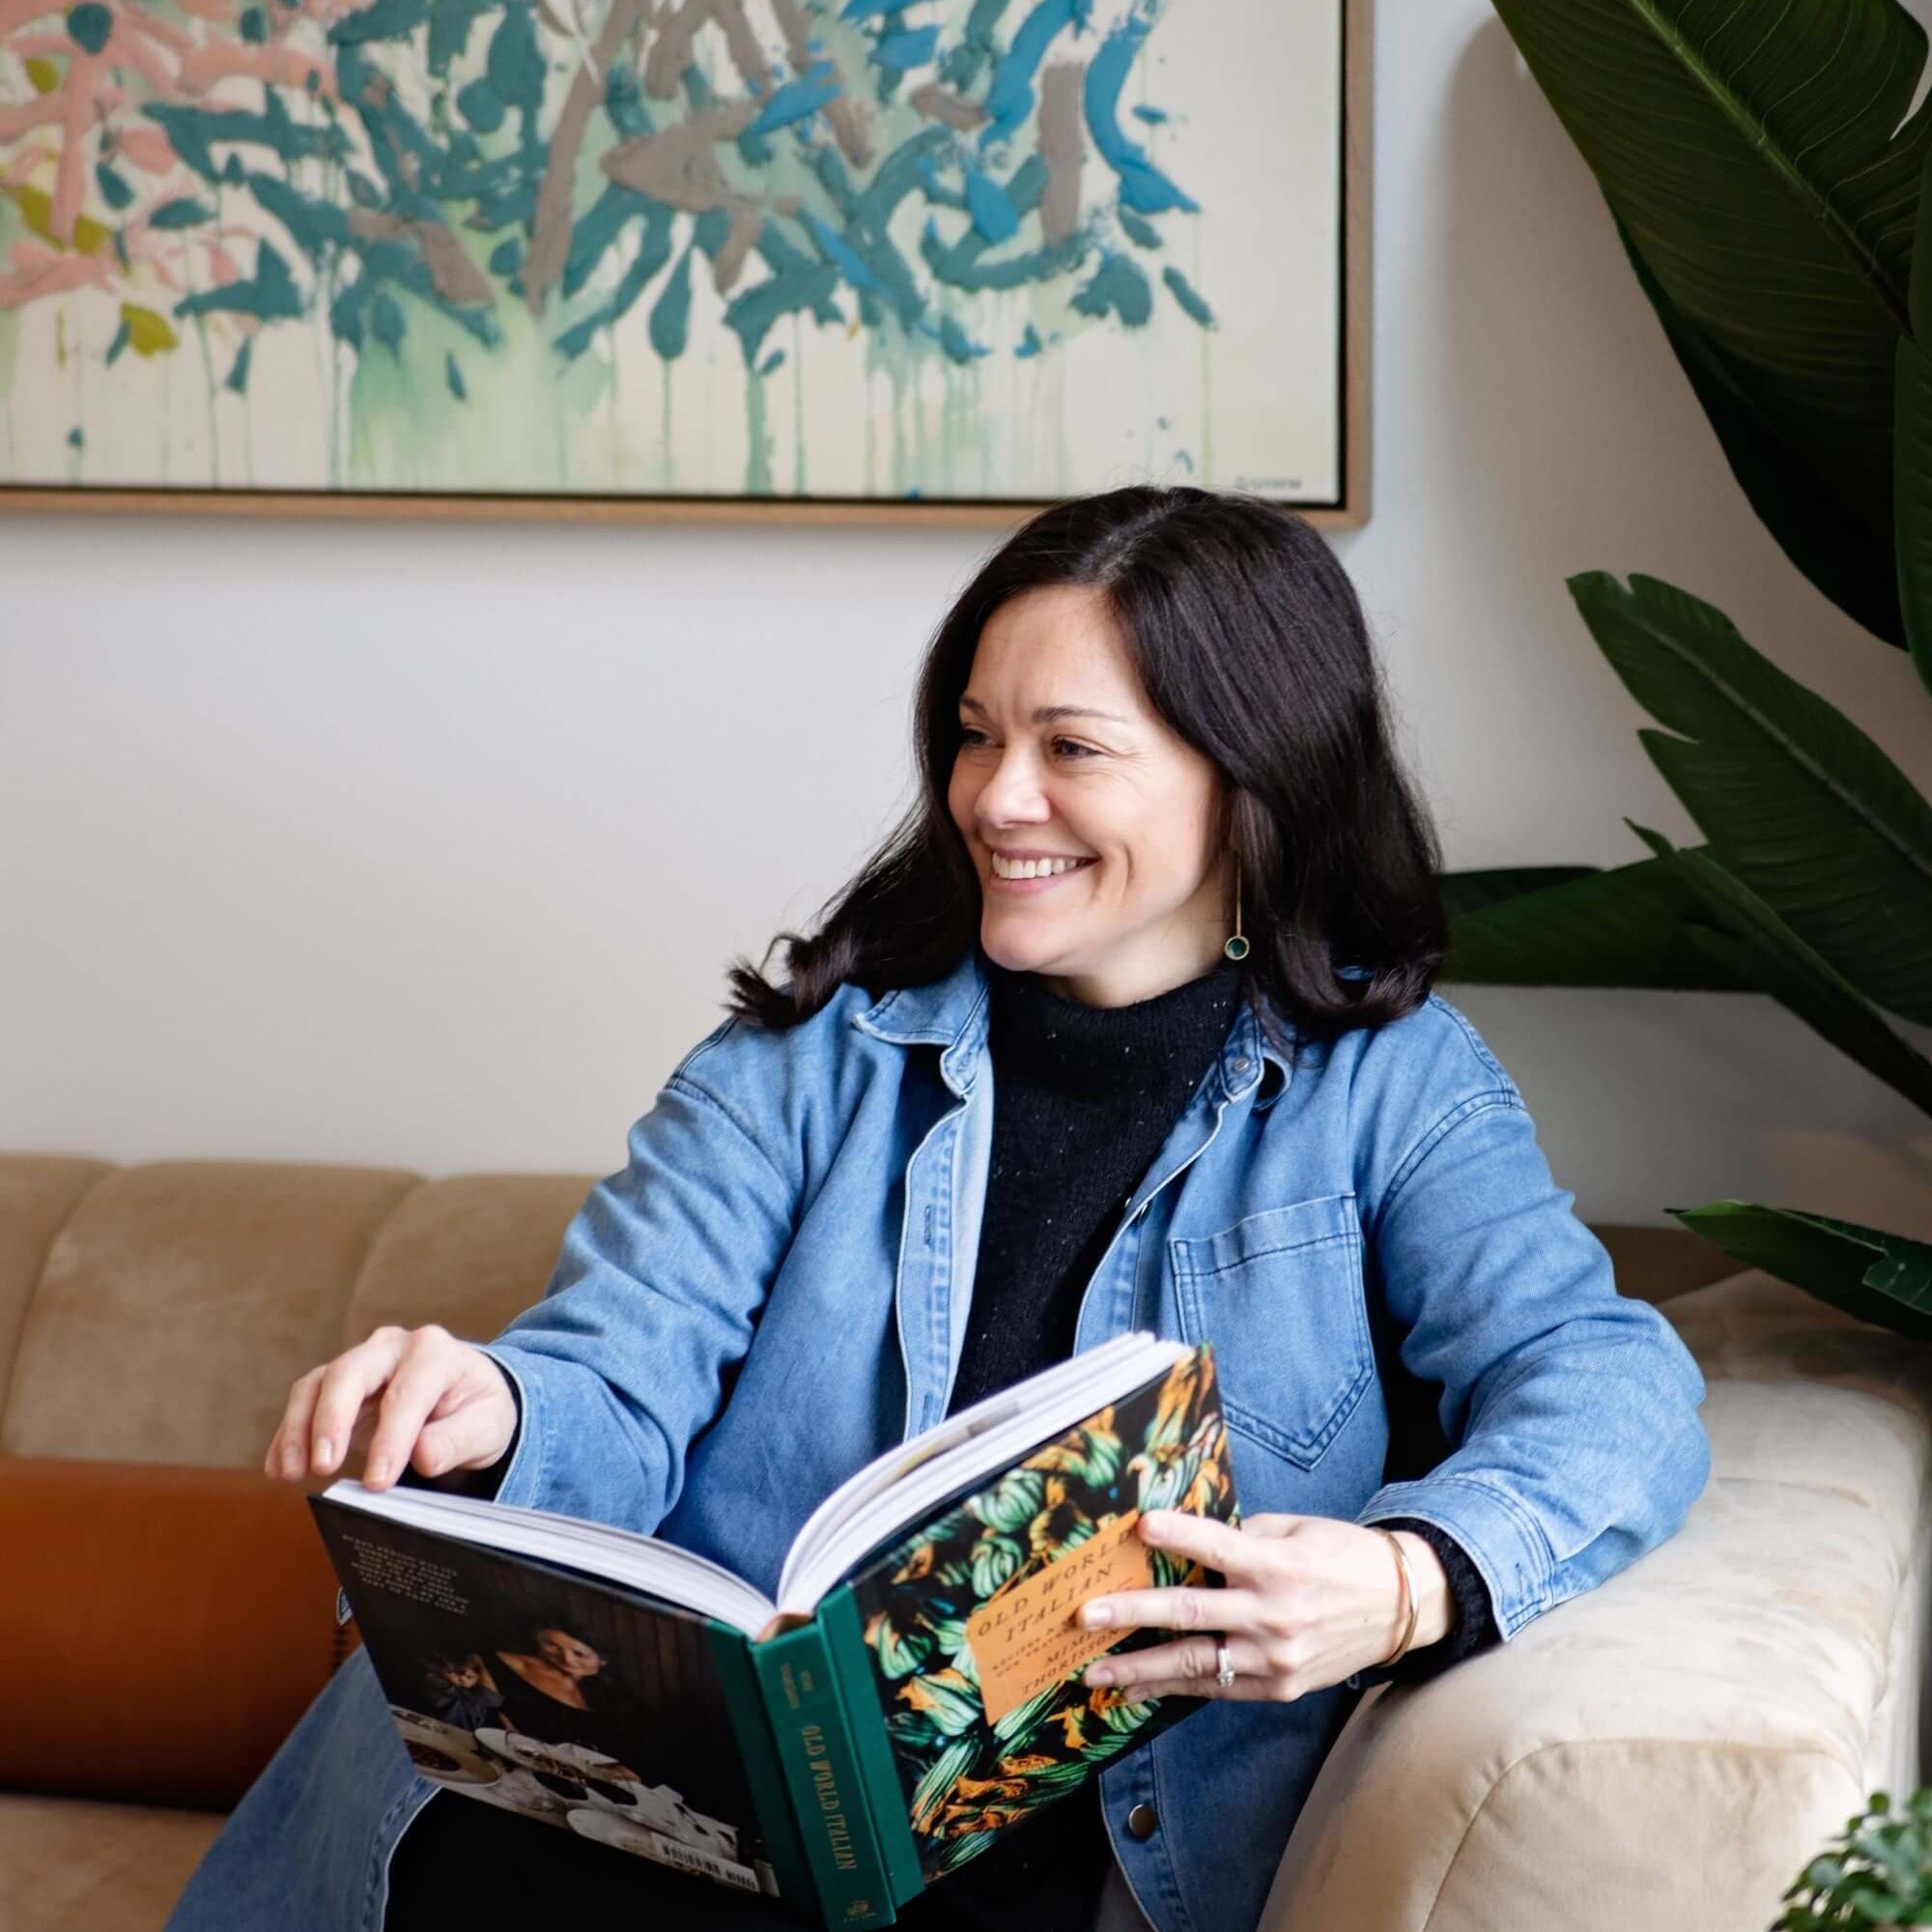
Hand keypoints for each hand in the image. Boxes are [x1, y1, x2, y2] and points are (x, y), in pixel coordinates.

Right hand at [264, 1325, 516, 1490]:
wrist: (467, 1396)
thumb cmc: (477, 1409)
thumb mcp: (488, 1426)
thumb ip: (458, 1440)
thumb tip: (422, 1456)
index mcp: (436, 1351)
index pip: (407, 1393)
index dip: (390, 1438)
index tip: (378, 1481)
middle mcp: (393, 1347)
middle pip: (350, 1372)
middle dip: (332, 1419)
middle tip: (324, 1466)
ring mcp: (362, 1361)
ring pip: (318, 1384)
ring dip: (300, 1428)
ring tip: (291, 1473)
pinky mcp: (338, 1384)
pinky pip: (305, 1401)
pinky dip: (289, 1434)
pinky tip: (280, 1468)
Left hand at [1076, 1510, 1451, 1701]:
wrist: (1401, 1606)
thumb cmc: (1342, 1555)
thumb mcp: (1295, 1530)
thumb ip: (1242, 1536)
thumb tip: (1186, 1538)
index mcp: (1278, 1565)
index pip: (1219, 1546)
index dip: (1179, 1535)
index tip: (1139, 1526)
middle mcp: (1274, 1615)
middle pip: (1192, 1614)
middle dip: (1134, 1615)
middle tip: (1087, 1618)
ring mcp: (1276, 1659)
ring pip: (1197, 1664)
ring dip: (1141, 1669)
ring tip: (1095, 1672)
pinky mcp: (1279, 1688)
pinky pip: (1219, 1688)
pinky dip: (1177, 1688)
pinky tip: (1140, 1687)